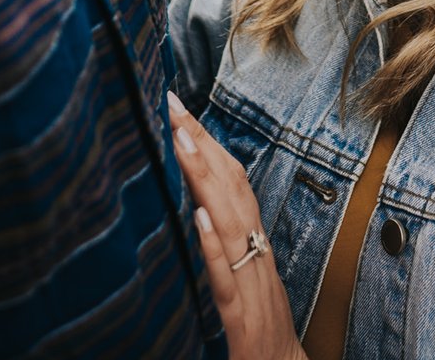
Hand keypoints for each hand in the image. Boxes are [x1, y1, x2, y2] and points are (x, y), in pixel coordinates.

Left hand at [169, 92, 304, 359]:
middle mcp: (254, 253)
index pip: (232, 181)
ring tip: (182, 142)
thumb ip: (225, 242)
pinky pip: (226, 276)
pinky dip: (215, 246)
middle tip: (173, 105)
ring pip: (229, 222)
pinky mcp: (240, 316)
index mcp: (253, 242)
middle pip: (231, 188)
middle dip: (202, 143)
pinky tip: (200, 220)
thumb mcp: (242, 275)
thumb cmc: (262, 329)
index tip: (182, 111)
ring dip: (205, 178)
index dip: (209, 143)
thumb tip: (198, 206)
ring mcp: (249, 282)